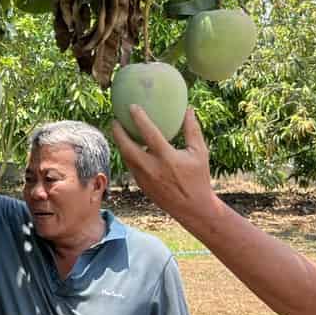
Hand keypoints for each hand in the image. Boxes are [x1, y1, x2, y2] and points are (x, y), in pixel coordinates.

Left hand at [112, 106, 219, 227]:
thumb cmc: (199, 178)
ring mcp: (145, 178)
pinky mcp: (142, 186)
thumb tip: (188, 109)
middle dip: (118, 132)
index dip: (139, 118)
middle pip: (127, 147)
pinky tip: (129, 148)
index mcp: (167, 158)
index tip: (132, 106)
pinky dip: (128, 155)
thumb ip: (192, 130)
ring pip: (126, 158)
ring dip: (120, 144)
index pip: (149, 133)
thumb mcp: (200, 153)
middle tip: (115, 120)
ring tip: (118, 132)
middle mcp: (152, 168)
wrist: (193, 208)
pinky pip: (131, 167)